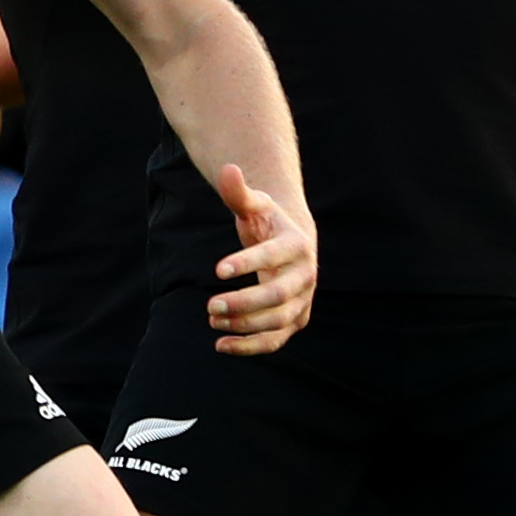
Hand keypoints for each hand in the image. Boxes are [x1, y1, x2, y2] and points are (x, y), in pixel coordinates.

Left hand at [208, 164, 313, 354]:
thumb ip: (239, 192)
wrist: (291, 244)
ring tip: (212, 320)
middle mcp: (305, 275)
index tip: (217, 269)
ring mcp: (302, 300)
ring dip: (245, 326)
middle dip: (244, 303)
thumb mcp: (254, 205)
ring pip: (277, 321)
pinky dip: (250, 346)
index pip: (273, 256)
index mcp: (296, 245)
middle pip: (278, 295)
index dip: (247, 263)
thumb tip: (227, 169)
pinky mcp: (294, 320)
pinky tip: (221, 345)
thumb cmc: (267, 222)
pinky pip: (276, 339)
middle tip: (210, 306)